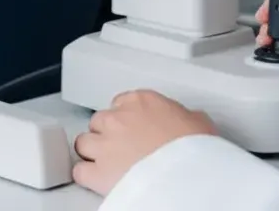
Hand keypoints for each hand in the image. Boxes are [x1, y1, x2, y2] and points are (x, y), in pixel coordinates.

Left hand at [72, 90, 216, 195]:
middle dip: (107, 132)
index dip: (125, 117)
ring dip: (91, 150)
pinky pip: (79, 170)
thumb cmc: (193, 148)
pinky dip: (85, 174)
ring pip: (84, 141)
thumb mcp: (199, 122)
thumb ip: (186, 116)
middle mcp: (119, 118)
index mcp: (142, 101)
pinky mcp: (98, 171)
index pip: (121, 102)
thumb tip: (191, 121)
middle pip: (99, 120)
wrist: (185, 172)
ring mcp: (105, 144)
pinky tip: (94, 177)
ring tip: (104, 160)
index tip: (131, 126)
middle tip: (119, 145)